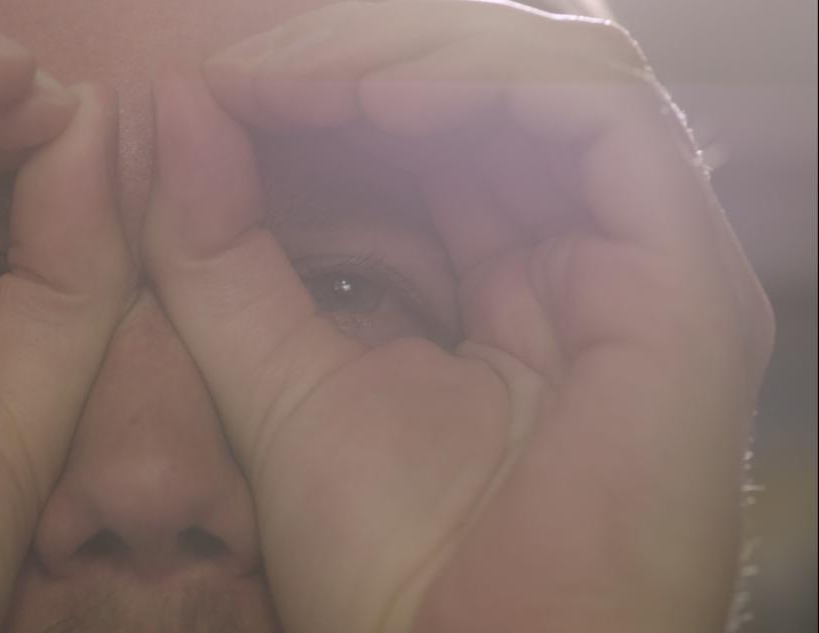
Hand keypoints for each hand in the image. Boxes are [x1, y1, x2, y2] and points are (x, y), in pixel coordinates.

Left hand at [142, 2, 773, 631]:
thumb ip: (216, 249)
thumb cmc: (385, 567)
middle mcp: (587, 264)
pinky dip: (478, 81)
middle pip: (479, 96)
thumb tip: (176, 109)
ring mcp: (643, 266)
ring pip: (539, 79)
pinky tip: (367, 99)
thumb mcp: (267, 380)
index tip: (205, 96)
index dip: (316, 98)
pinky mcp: (683, 280)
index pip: (419, 144)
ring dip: (399, 56)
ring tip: (279, 79)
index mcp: (508, 293)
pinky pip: (594, 118)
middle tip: (233, 74)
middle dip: (347, 64)